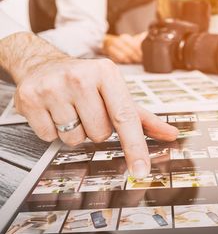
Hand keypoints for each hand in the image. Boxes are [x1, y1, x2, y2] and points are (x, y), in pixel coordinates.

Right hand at [0, 33, 176, 178]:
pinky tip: (54, 111)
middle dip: (97, 129)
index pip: (125, 117)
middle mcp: (80, 77)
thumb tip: (171, 134)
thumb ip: (143, 117)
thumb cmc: (86, 80)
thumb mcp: (115, 90)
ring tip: (71, 109)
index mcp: (107, 73)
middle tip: (89, 109)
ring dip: (76, 131)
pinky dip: (54, 131)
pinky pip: (49, 138)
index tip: (140, 169)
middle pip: (100, 133)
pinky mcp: (30, 99)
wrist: (44, 64)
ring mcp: (53, 87)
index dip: (135, 146)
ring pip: (75, 139)